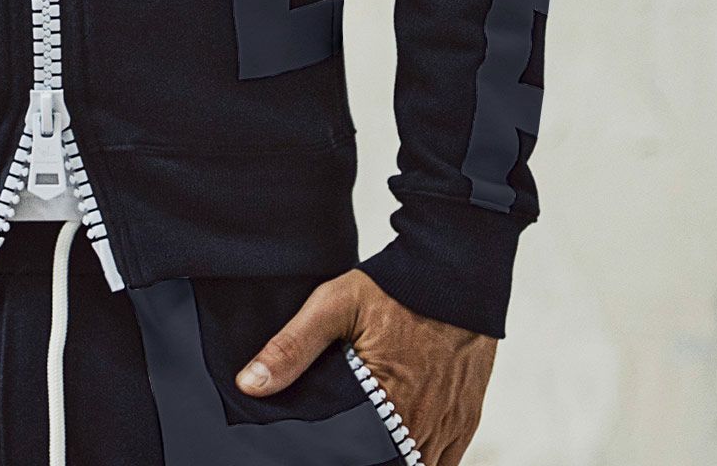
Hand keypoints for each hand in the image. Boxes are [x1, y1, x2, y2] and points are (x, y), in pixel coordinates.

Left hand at [234, 266, 496, 465]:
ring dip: (394, 456)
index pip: (361, 453)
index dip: (341, 452)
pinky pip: (444, 460)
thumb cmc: (396, 287)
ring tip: (369, 438)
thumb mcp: (334, 305)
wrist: (455, 270)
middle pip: (392, 461)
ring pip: (418, 465)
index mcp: (390, 402)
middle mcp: (424, 423)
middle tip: (345, 436)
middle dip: (368, 453)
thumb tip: (251, 384)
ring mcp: (449, 425)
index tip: (327, 443)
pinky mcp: (466, 418)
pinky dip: (420, 456)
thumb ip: (291, 347)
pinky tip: (399, 440)